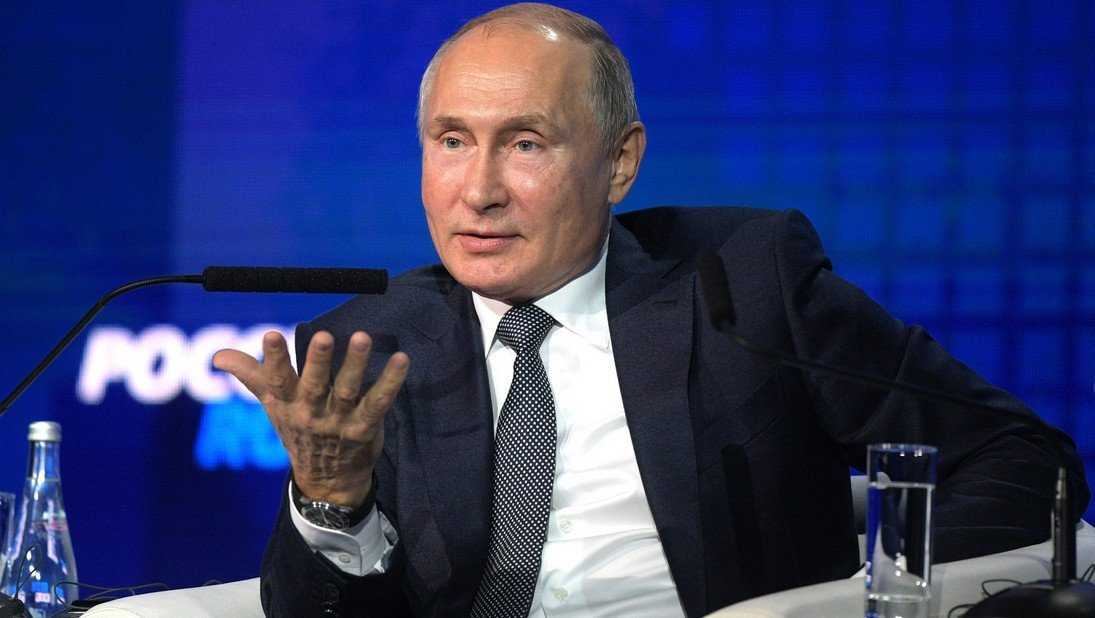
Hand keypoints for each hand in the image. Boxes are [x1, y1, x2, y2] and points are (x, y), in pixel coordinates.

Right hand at [213, 330, 409, 507]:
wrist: (325, 479)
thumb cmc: (298, 430)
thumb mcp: (273, 404)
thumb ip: (252, 375)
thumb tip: (218, 355)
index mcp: (287, 403)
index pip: (277, 380)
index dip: (274, 359)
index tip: (270, 334)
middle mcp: (312, 412)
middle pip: (315, 385)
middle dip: (318, 360)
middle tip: (323, 335)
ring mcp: (339, 421)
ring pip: (348, 390)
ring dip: (356, 364)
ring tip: (362, 337)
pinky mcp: (365, 427)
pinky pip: (379, 402)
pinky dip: (391, 382)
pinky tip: (401, 360)